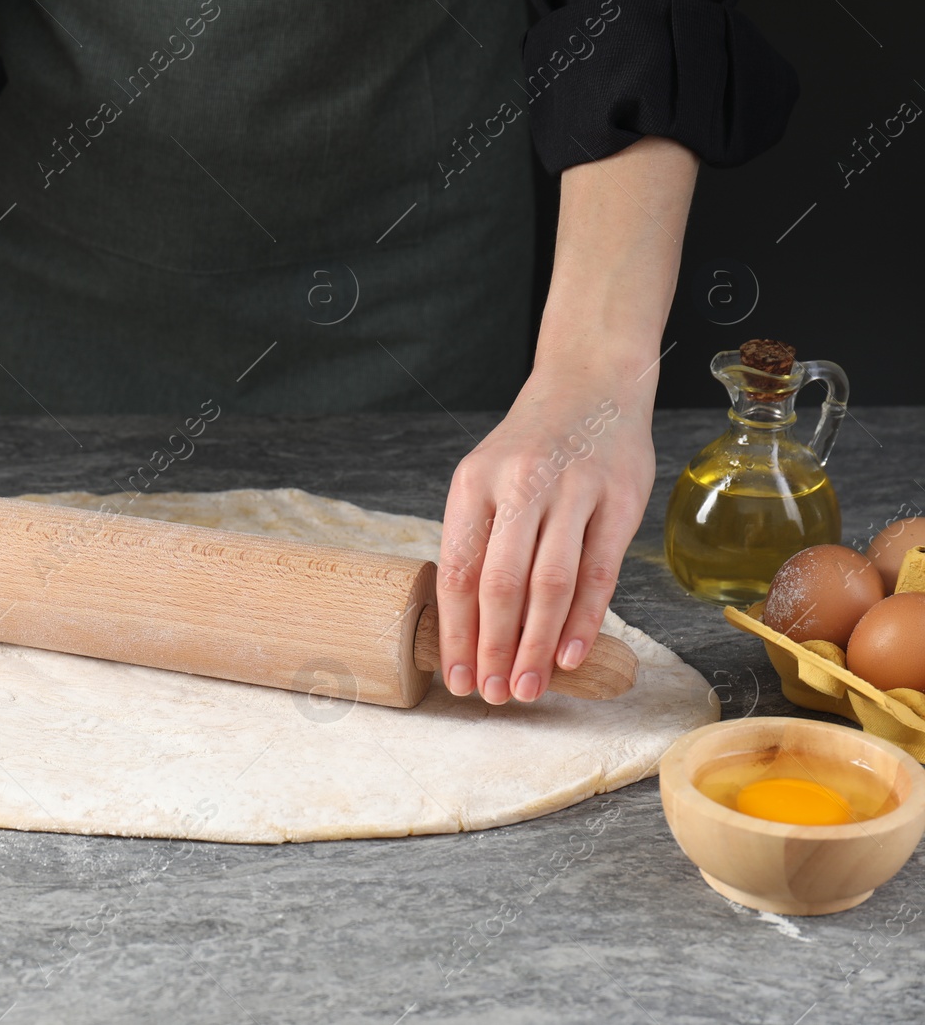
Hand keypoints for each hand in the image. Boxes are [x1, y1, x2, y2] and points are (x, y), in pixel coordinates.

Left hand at [437, 135, 697, 703]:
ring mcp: (572, 490)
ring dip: (538, 645)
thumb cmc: (532, 445)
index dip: (455, 631)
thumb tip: (467, 627)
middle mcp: (519, 485)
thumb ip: (479, 541)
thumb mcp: (487, 479)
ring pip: (550, 583)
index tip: (454, 677)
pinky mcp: (619, 499)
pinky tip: (572, 655)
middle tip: (491, 694)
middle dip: (493, 648)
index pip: (456, 570)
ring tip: (528, 688)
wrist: (591, 381)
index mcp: (472, 483)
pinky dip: (584, 619)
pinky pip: (599, 571)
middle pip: (499, 583)